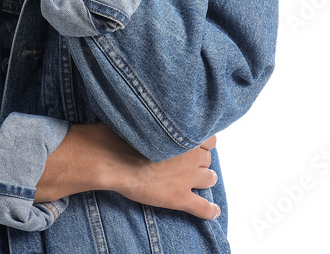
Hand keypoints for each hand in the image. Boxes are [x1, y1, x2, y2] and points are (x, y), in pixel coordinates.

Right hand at [106, 131, 220, 220]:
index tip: (193, 145)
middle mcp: (191, 155)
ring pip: (209, 179)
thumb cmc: (124, 135)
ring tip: (202, 181)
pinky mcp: (180, 198)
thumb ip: (161, 122)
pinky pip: (203, 207)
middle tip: (189, 163)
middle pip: (207, 159)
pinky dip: (210, 210)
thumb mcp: (146, 120)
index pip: (208, 139)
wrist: (115, 159)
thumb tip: (156, 119)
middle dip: (201, 161)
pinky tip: (214, 211)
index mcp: (185, 135)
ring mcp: (187, 178)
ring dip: (207, 179)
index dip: (202, 143)